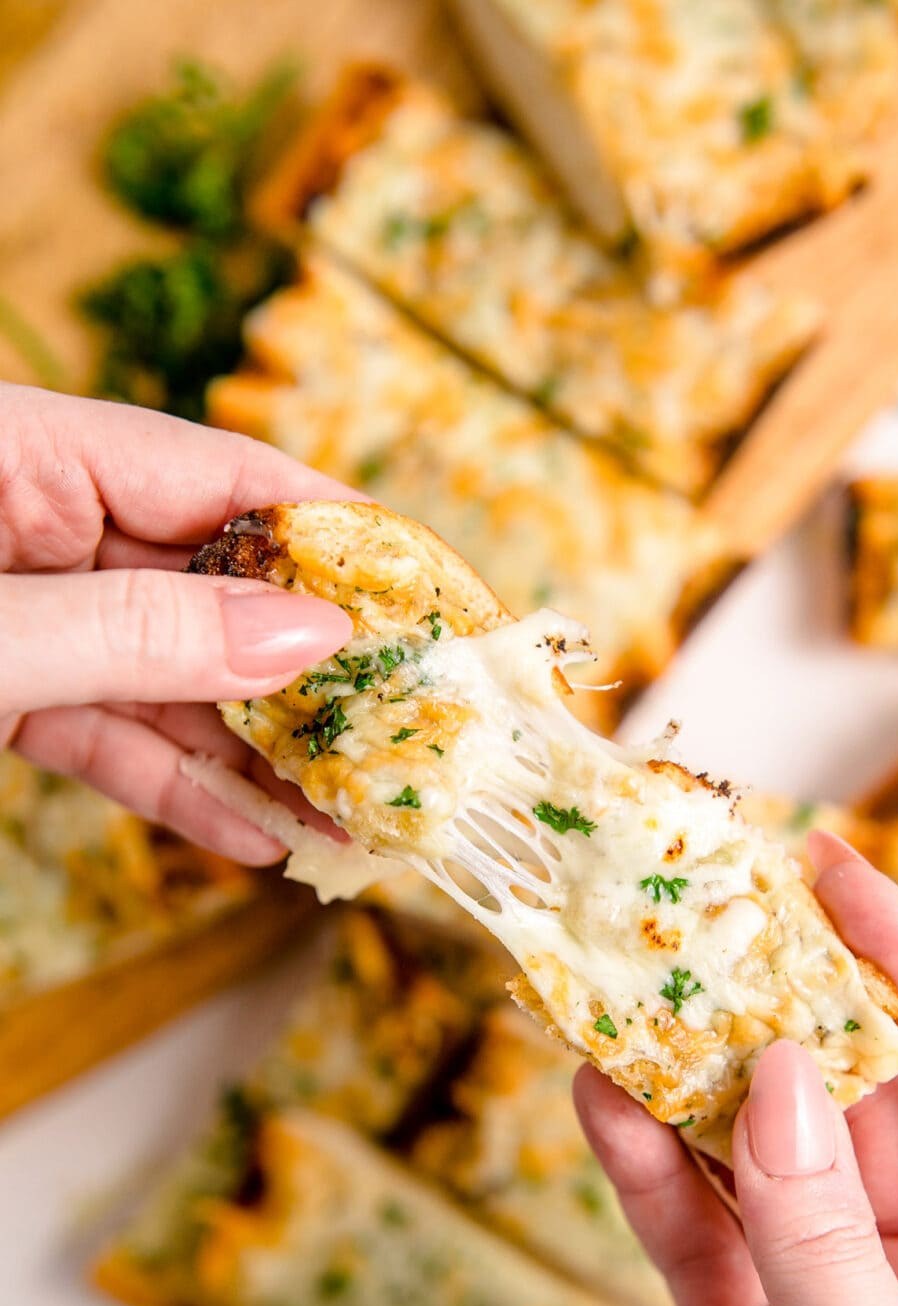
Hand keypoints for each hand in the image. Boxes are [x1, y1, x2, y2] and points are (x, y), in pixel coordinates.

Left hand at [0, 385, 360, 861]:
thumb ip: (140, 632)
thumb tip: (306, 635)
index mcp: (27, 453)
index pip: (219, 476)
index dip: (333, 534)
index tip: (427, 594)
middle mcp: (37, 526)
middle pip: (210, 588)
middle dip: (305, 672)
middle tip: (404, 728)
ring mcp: (25, 617)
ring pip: (168, 679)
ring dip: (256, 755)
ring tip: (348, 812)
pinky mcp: (3, 697)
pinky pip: (108, 736)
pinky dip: (174, 786)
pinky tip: (253, 832)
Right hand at [575, 833, 897, 1305]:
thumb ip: (827, 1247)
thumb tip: (782, 1077)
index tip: (841, 876)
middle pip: (858, 1108)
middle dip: (781, 1014)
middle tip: (704, 920)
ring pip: (763, 1162)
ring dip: (694, 1083)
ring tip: (625, 991)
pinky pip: (699, 1239)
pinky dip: (647, 1174)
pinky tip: (598, 1101)